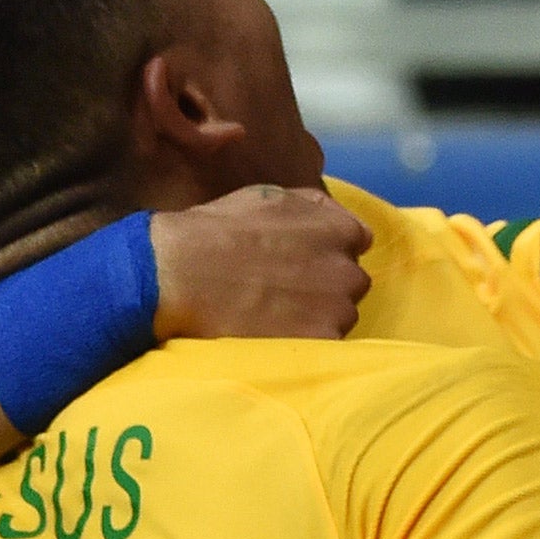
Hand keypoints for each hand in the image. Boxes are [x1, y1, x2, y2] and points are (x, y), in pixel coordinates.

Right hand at [151, 185, 371, 341]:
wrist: (181, 274)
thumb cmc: (218, 230)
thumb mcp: (270, 196)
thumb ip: (314, 206)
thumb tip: (338, 217)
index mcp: (340, 229)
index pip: (357, 241)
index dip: (329, 250)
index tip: (303, 259)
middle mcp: (348, 268)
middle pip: (351, 281)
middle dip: (327, 283)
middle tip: (285, 288)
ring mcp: (338, 308)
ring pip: (341, 314)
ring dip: (318, 313)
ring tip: (276, 311)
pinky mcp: (321, 341)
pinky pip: (326, 343)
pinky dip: (306, 338)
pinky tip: (275, 330)